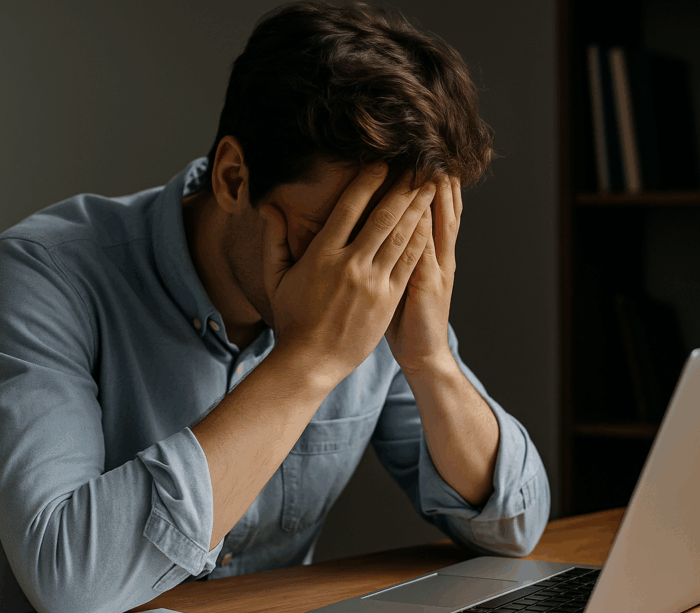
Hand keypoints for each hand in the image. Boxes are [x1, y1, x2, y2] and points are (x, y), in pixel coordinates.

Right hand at [260, 166, 436, 384]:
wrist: (312, 361)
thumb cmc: (292, 319)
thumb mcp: (275, 278)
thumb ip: (274, 240)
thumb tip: (269, 207)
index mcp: (322, 255)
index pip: (349, 208)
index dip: (368, 181)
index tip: (382, 163)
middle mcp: (350, 265)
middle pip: (382, 216)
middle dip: (402, 188)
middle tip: (417, 166)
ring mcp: (372, 283)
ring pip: (401, 236)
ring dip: (417, 208)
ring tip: (430, 186)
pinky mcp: (388, 300)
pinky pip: (409, 263)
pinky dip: (421, 239)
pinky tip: (430, 222)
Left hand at [384, 175, 461, 375]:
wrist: (423, 355)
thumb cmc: (406, 320)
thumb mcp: (405, 282)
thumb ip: (400, 254)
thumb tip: (387, 229)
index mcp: (433, 255)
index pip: (436, 211)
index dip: (433, 184)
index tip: (423, 156)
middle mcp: (440, 256)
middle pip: (443, 209)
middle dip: (437, 179)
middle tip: (430, 147)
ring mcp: (437, 268)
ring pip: (440, 222)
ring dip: (436, 194)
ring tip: (432, 163)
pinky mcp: (428, 283)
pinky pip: (426, 247)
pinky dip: (425, 224)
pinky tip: (420, 204)